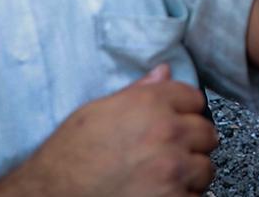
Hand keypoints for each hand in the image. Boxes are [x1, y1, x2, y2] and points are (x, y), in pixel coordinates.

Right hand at [0, 66, 216, 195]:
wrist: (52, 194)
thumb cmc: (68, 156)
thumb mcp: (97, 111)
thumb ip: (137, 91)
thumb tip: (163, 73)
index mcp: (150, 103)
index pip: (194, 98)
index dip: (183, 111)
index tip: (176, 121)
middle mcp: (167, 132)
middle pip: (206, 132)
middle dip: (191, 142)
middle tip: (170, 153)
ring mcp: (173, 169)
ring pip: (205, 167)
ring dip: (190, 173)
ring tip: (166, 178)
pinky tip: (162, 195)